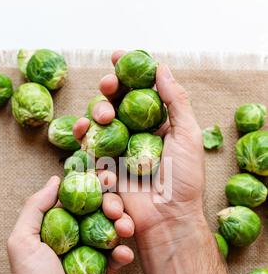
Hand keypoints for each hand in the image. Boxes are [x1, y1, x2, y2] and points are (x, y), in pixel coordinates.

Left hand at [7, 176, 133, 273]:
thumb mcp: (22, 242)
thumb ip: (35, 208)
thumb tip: (55, 180)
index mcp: (58, 227)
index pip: (77, 199)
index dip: (90, 185)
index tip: (104, 175)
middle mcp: (78, 236)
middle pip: (99, 210)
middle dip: (110, 202)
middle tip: (113, 204)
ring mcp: (95, 253)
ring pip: (113, 229)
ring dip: (122, 224)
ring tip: (122, 227)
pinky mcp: (109, 271)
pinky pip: (121, 256)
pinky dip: (124, 252)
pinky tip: (121, 255)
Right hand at [74, 51, 204, 238]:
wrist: (168, 218)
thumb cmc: (184, 179)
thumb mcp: (187, 135)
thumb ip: (176, 101)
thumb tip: (162, 67)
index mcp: (157, 124)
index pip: (139, 91)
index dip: (127, 72)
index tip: (116, 56)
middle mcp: (135, 134)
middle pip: (114, 104)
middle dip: (107, 92)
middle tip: (108, 87)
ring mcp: (118, 151)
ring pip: (97, 123)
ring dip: (94, 115)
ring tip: (101, 119)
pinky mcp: (105, 167)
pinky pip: (89, 149)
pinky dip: (86, 142)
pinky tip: (87, 139)